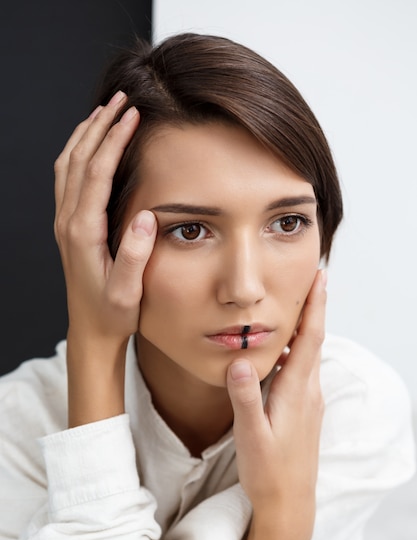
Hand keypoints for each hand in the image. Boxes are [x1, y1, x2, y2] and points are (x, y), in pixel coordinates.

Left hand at [54, 92, 156, 425]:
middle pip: (79, 159)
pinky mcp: (68, 227)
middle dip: (100, 125)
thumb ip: (134, 255)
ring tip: (105, 111)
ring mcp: (65, 223)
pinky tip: (89, 146)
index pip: (97, 172)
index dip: (114, 140)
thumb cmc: (112, 312)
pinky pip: (66, 179)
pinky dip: (77, 153)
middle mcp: (69, 222)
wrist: (90, 330)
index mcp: (83, 232)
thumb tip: (145, 215)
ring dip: (85, 135)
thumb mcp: (127, 290)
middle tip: (120, 98)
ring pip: (68, 165)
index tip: (131, 114)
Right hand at [226, 269, 325, 539]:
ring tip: (295, 303)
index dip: (315, 306)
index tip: (320, 277)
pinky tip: (283, 348)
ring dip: (305, 326)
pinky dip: (297, 348)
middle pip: (314, 339)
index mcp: (297, 392)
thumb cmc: (269, 472)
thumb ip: (244, 399)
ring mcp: (309, 401)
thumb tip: (239, 360)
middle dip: (313, 307)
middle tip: (309, 277)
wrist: (290, 504)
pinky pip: (303, 368)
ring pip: (309, 353)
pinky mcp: (304, 409)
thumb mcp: (251, 437)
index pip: (310, 339)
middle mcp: (308, 391)